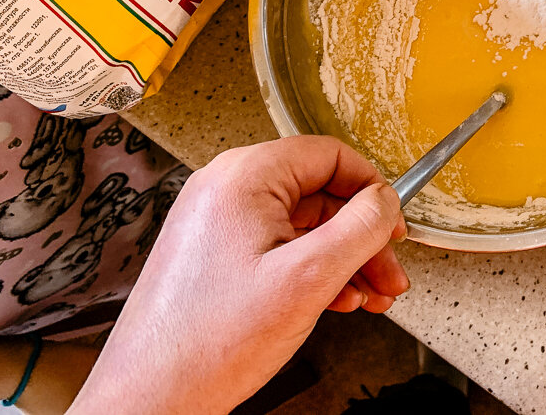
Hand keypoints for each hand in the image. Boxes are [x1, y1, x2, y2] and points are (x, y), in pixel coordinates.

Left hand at [67, 135, 408, 414]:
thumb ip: (360, 230)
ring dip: (343, 259)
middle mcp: (226, 190)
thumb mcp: (308, 279)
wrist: (152, 398)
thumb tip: (387, 201)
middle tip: (388, 272)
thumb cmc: (209, 344)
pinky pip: (278, 245)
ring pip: (303, 224)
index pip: (330, 156)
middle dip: (362, 237)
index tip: (393, 222)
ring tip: (369, 296)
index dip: (372, 190)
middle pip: (320, 194)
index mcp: (244, 178)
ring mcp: (217, 222)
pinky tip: (334, 300)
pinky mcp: (214, 253)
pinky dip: (312, 270)